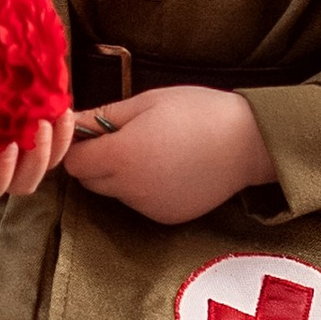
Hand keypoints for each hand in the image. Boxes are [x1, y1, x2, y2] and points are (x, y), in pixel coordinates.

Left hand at [61, 84, 270, 224]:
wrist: (248, 142)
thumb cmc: (198, 112)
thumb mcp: (146, 101)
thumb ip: (104, 116)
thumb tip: (71, 121)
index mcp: (122, 156)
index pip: (74, 163)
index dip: (78, 145)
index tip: (92, 131)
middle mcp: (131, 189)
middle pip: (90, 181)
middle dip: (95, 161)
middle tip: (120, 136)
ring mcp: (149, 207)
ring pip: (115, 193)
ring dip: (119, 175)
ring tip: (151, 149)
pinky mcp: (167, 218)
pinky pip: (139, 203)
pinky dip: (142, 188)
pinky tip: (167, 167)